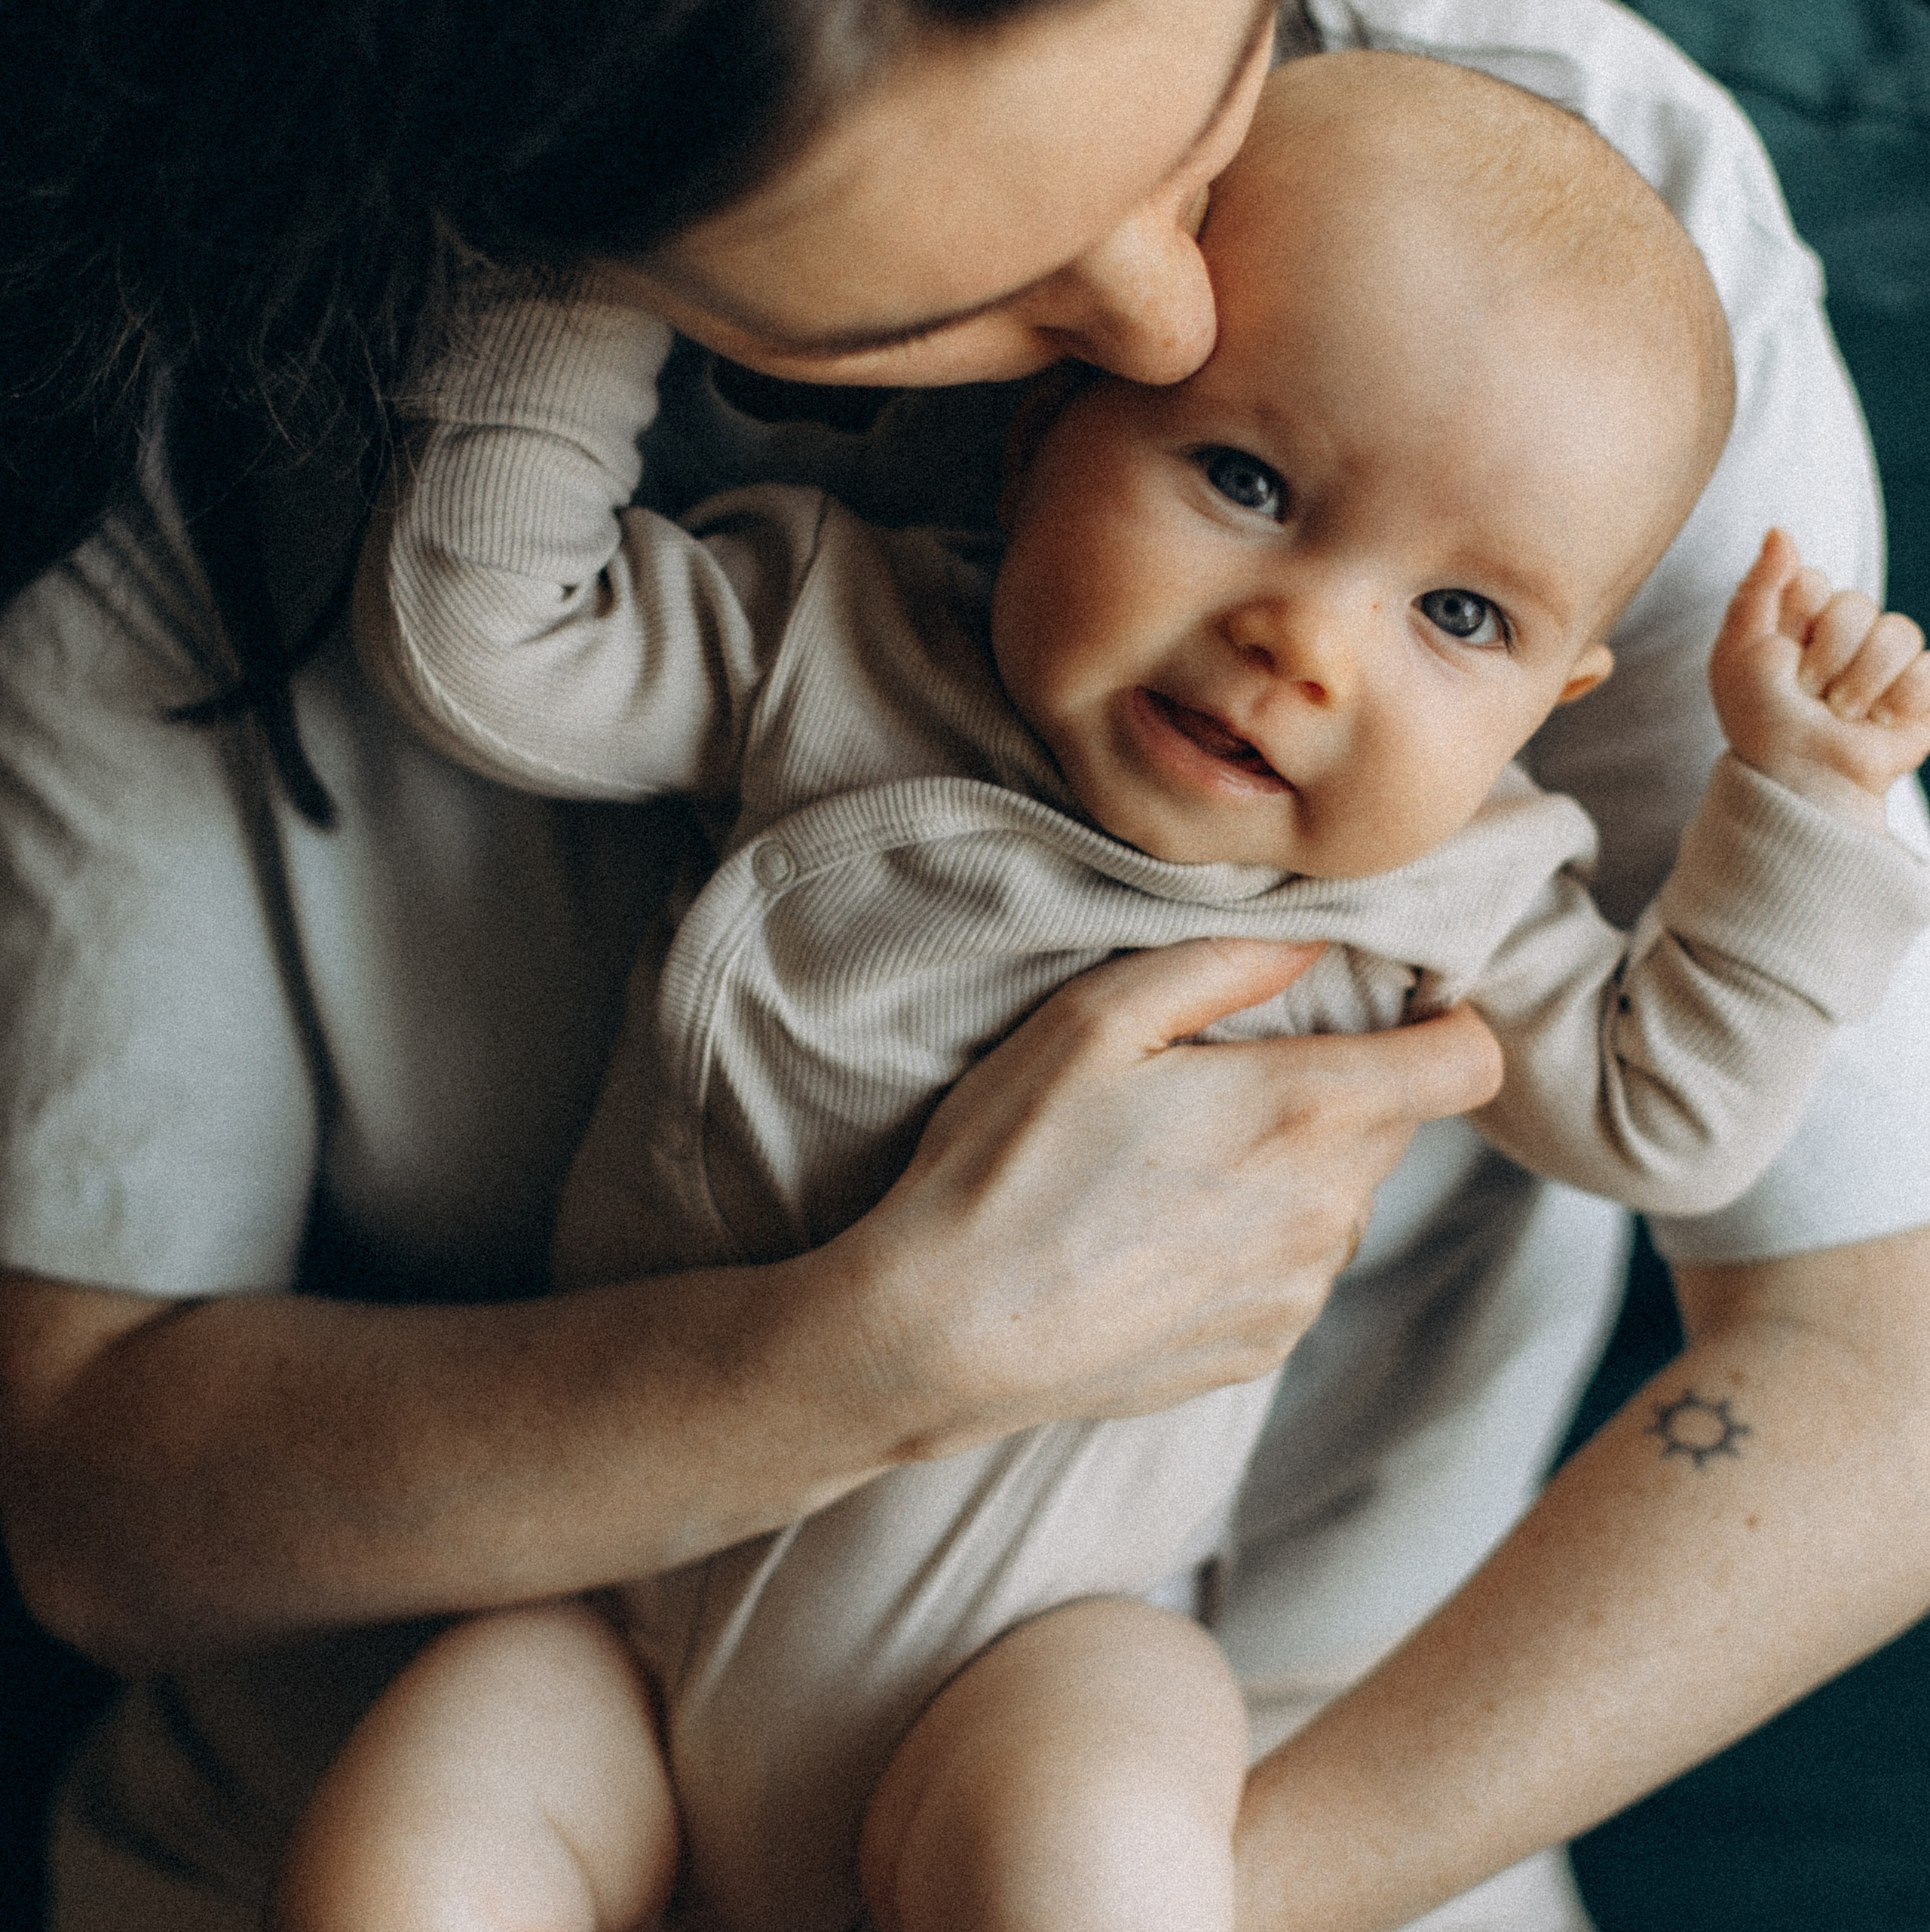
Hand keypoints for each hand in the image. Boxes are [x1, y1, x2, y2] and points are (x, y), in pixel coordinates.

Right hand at [818, 938, 1502, 1461]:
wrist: (944, 1335)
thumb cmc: (1007, 1163)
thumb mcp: (1092, 1022)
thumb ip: (1223, 963)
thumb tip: (1315, 940)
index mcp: (1304, 1112)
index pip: (1466, 1064)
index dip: (1441, 1025)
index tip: (1385, 1012)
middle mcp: (1328, 1210)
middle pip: (1397, 1125)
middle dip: (1341, 1088)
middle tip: (1229, 1079)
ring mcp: (1300, 1291)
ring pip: (1344, 1199)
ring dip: (1296, 1168)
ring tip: (1178, 1165)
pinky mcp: (1262, 1348)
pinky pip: (1297, 1269)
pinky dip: (1257, 1241)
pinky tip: (1159, 1235)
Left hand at [1711, 529, 1929, 829]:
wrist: (1800, 778)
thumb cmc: (1760, 720)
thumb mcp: (1739, 653)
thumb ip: (1758, 588)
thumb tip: (1780, 530)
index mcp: (1799, 621)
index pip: (1811, 581)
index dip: (1794, 617)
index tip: (1777, 655)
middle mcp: (1844, 634)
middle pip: (1854, 602)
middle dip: (1824, 655)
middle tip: (1805, 692)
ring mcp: (1884, 661)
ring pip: (1896, 630)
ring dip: (1857, 680)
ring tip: (1837, 712)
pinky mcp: (1919, 689)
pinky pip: (1924, 666)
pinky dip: (1894, 698)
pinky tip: (1873, 722)